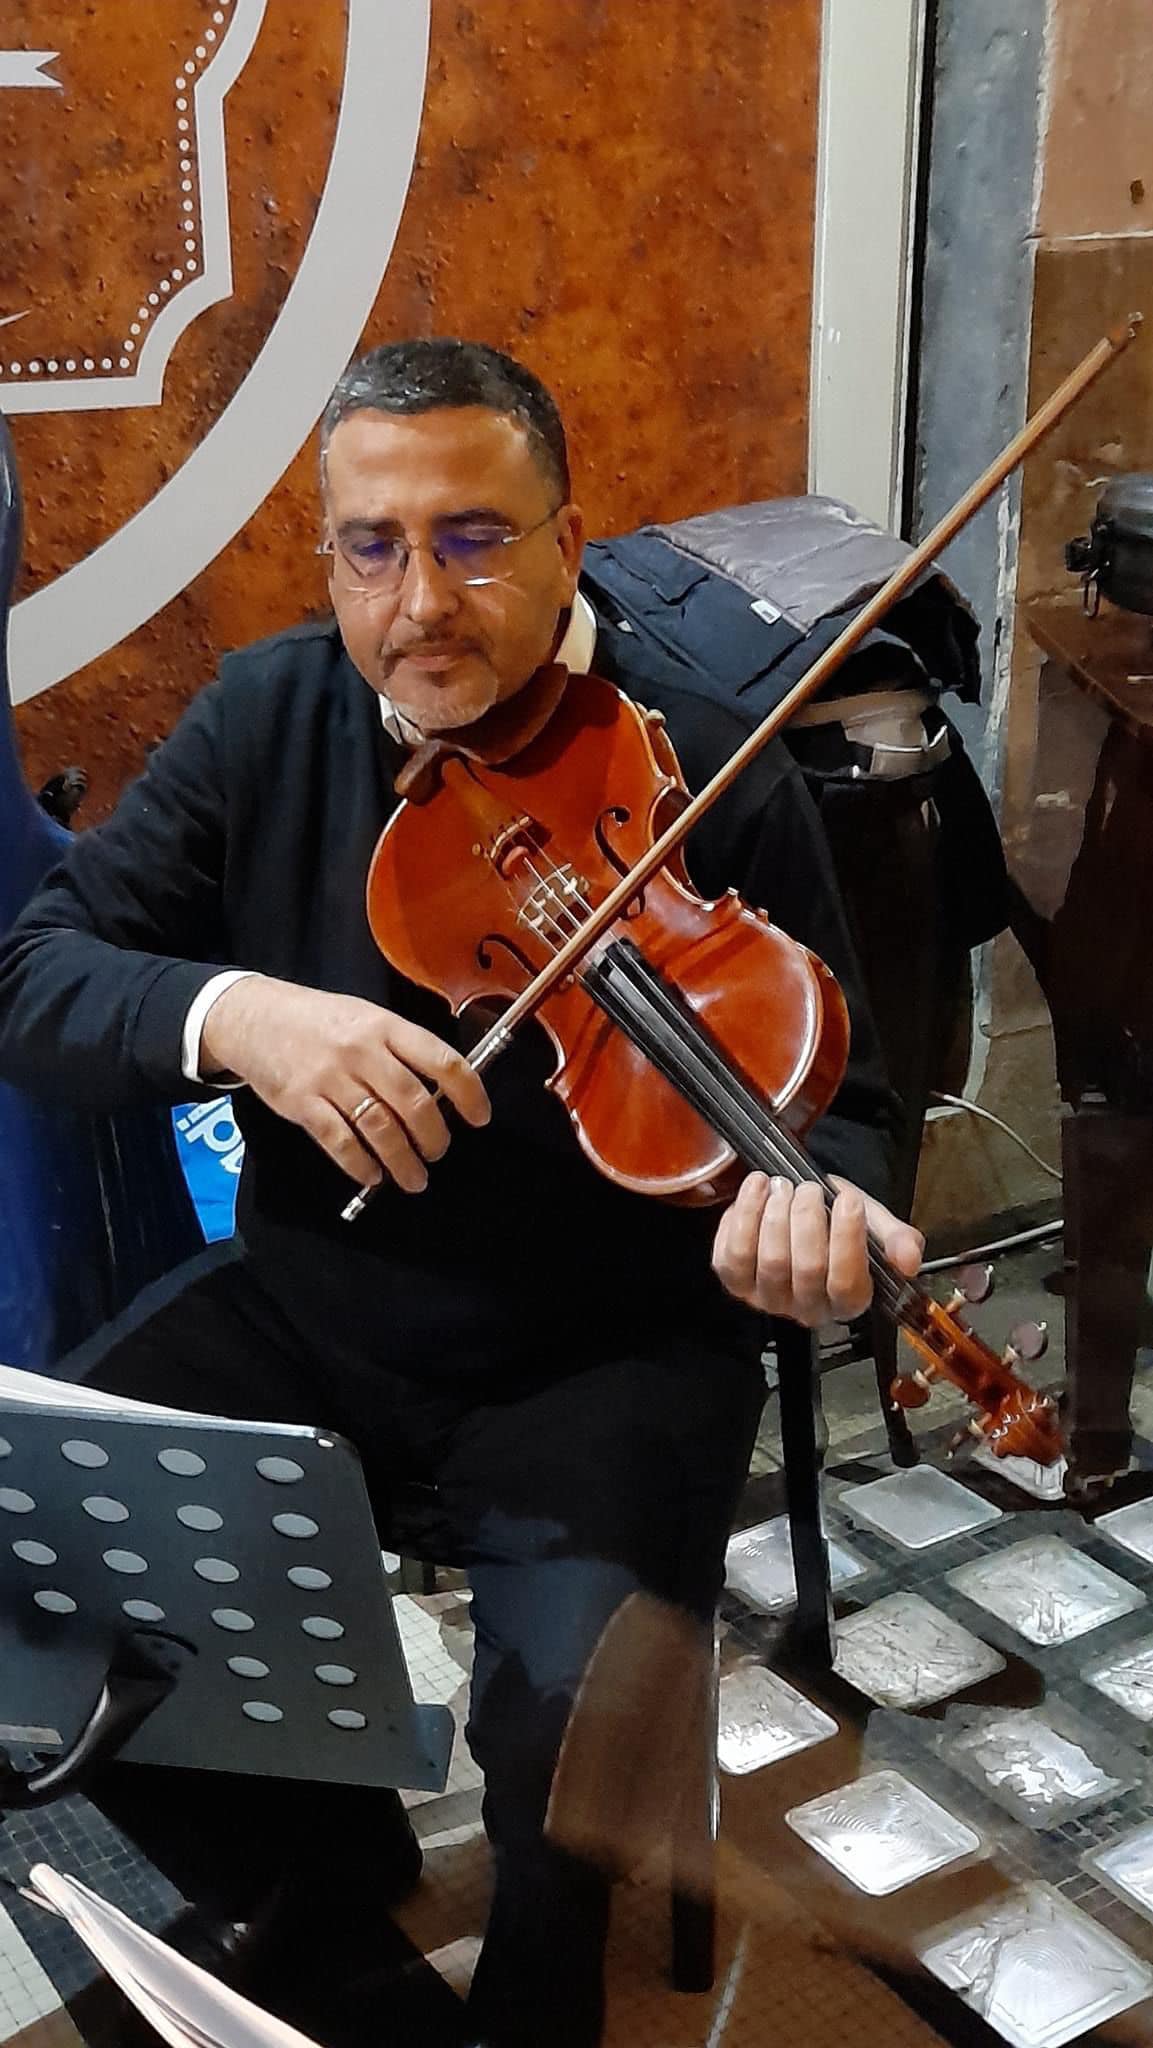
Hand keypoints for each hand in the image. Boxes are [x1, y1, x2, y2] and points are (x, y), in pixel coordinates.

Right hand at [200, 975, 489, 1191]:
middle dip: (434, 1137)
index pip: (441, 1060)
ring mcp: (330, 1078)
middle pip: (413, 1102)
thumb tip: (443, 1092)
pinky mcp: (302, 1104)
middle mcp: (361, 1052)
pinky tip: (373, 1175)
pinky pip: (339, 1141)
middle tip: (438, 1153)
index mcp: (385, 1027)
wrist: (254, 1018)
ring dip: (403, 1160)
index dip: (468, 1093)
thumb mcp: (366, 1018)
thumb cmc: (321, 1021)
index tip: (480, 1118)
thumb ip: (400, 1049)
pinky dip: (360, 1164)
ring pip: (379, 1127)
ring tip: (415, 1178)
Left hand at [711, 1172, 922, 1325]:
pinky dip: (742, 1216)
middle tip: (808, 1189)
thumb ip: (895, 1238)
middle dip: (807, 1220)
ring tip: (781, 1186)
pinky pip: (731, 1256)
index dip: (847, 1240)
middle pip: (806, 1269)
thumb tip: (909, 1259)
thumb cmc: (837, 1218)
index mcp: (848, 1301)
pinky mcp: (735, 1282)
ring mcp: (766, 1299)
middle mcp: (807, 1309)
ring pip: (769, 1261)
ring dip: (774, 1216)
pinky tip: (756, 1190)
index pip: (847, 1285)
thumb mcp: (873, 1221)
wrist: (801, 1208)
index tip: (848, 1200)